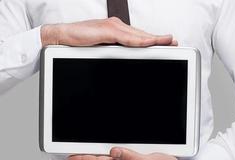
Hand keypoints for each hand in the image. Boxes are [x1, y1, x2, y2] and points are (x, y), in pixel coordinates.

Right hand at [41, 17, 177, 46]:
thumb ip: (113, 50)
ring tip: (168, 42)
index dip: (152, 40)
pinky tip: (150, 43)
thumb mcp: (100, 48)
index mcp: (115, 30)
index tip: (166, 43)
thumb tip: (125, 57)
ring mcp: (112, 27)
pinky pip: (126, 38)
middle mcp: (116, 26)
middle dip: (158, 39)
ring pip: (137, 35)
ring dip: (154, 39)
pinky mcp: (106, 30)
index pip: (138, 36)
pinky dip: (139, 41)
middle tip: (174, 42)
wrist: (60, 36)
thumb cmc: (78, 43)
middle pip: (141, 34)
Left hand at [67, 147, 199, 159]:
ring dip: (97, 155)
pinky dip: (110, 154)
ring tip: (88, 150)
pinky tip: (110, 151)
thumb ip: (131, 158)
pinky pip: (118, 159)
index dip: (83, 158)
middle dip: (87, 156)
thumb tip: (114, 151)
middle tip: (75, 151)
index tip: (71, 156)